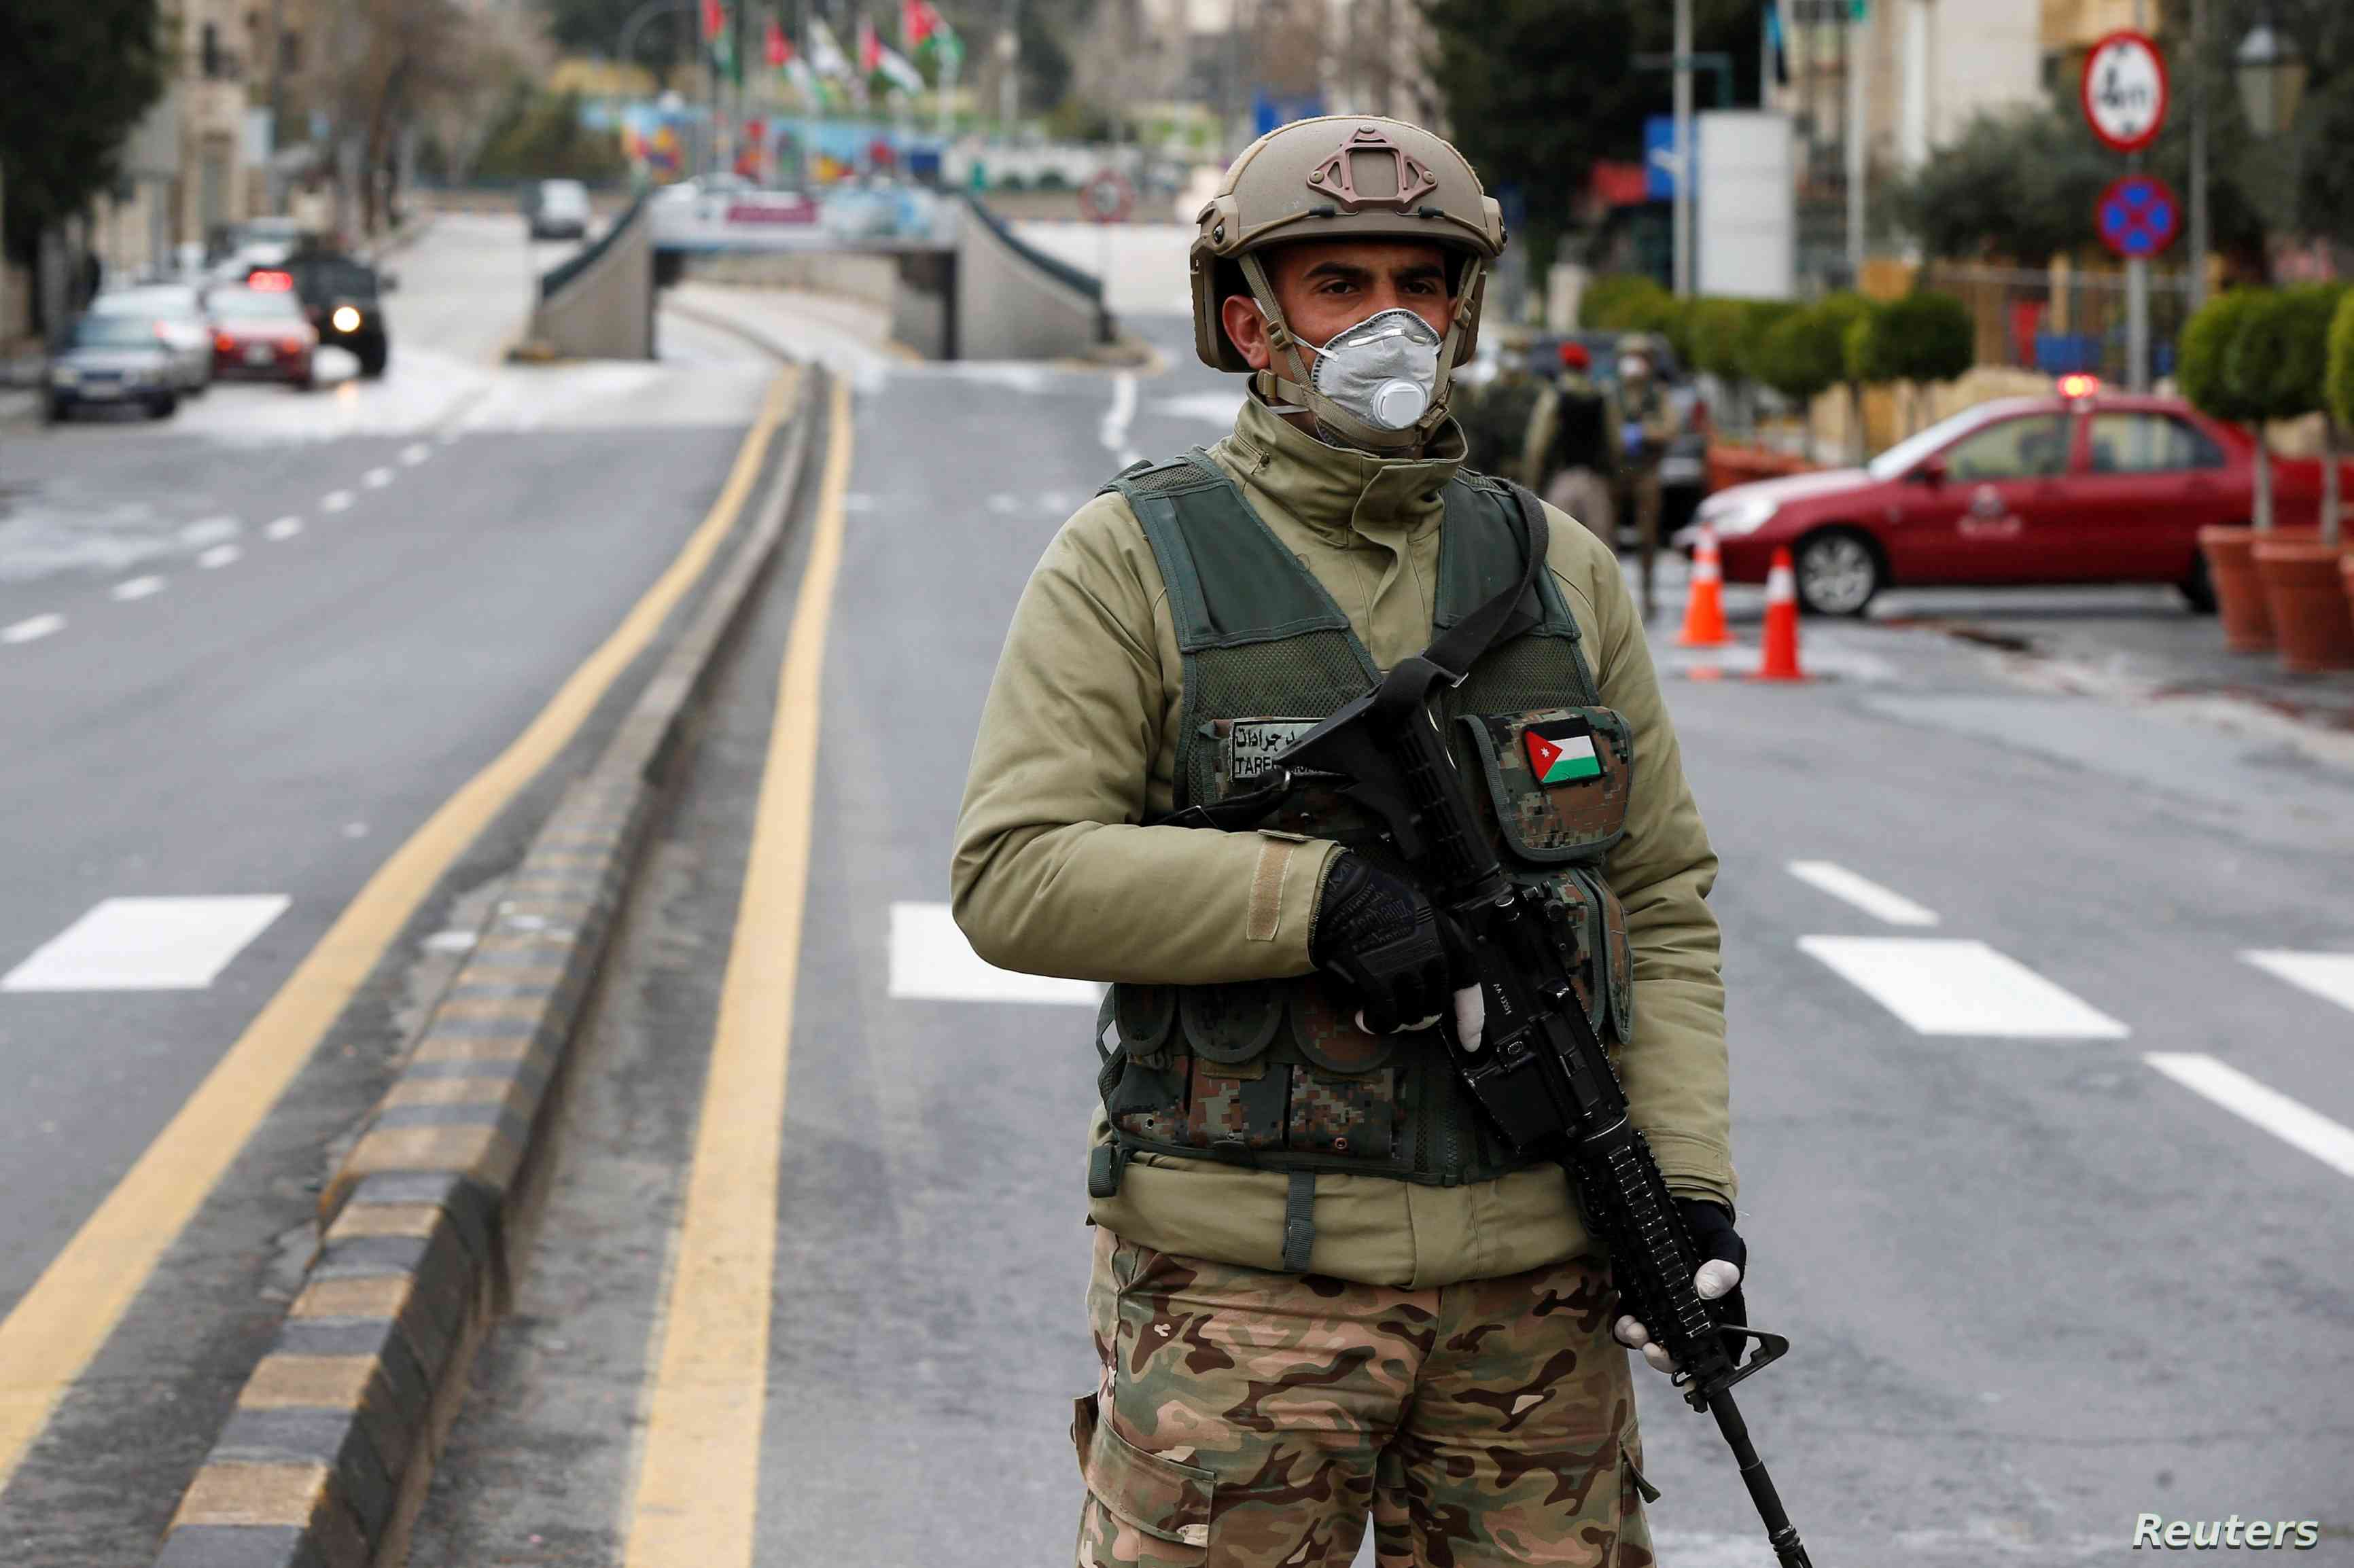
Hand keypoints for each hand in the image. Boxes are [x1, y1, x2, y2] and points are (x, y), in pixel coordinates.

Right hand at [1310, 853, 1483, 1045]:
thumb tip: (1434, 984)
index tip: (1470, 1041)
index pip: (1468, 983)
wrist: (1338, 897)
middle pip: (1436, 1005)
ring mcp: (1407, 968)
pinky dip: (1376, 1024)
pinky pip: (1387, 1018)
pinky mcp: (1380, 980)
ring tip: (1379, 1011)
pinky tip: (1364, 1017)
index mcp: (1444, 935)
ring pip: (1413, 1016)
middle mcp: (1432, 953)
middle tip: (1400, 1013)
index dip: (1471, 1017)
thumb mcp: (1417, 915)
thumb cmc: (1372, 902)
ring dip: (1396, 1021)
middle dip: (1419, 1017)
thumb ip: (1432, 945)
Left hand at [1613, 1200, 1746, 1375]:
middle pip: (1680, 1353)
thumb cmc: (1709, 1228)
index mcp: (1718, 1311)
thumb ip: (1723, 1265)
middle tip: (1652, 1348)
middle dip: (1664, 1358)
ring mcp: (1663, 1307)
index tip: (1691, 1373)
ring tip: (1633, 1329)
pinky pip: (1631, 1321)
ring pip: (1653, 1340)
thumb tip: (1707, 1290)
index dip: (1706, 1367)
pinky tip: (1623, 1319)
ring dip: (1641, 1342)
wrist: (1680, 1205)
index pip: (1717, 1348)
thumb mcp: (1723, 1242)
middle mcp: (1690, 1316)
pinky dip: (1625, 1326)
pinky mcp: (1640, 1295)